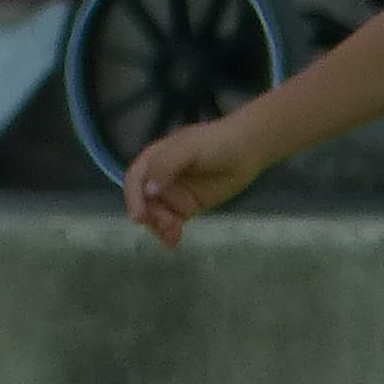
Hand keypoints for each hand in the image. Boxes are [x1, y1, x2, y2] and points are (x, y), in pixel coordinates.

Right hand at [122, 113, 265, 246]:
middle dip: (151, 215)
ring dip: (160, 227)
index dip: (133, 198)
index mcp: (154, 158)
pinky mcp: (189, 206)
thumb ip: (166, 165)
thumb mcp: (188, 147)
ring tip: (173, 234)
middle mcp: (160, 177)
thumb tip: (149, 190)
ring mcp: (175, 193)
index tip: (139, 216)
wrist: (249, 149)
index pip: (135, 180)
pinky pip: (173, 222)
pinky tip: (173, 242)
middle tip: (167, 224)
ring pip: (157, 214)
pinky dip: (170, 233)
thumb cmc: (217, 142)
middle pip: (145, 201)